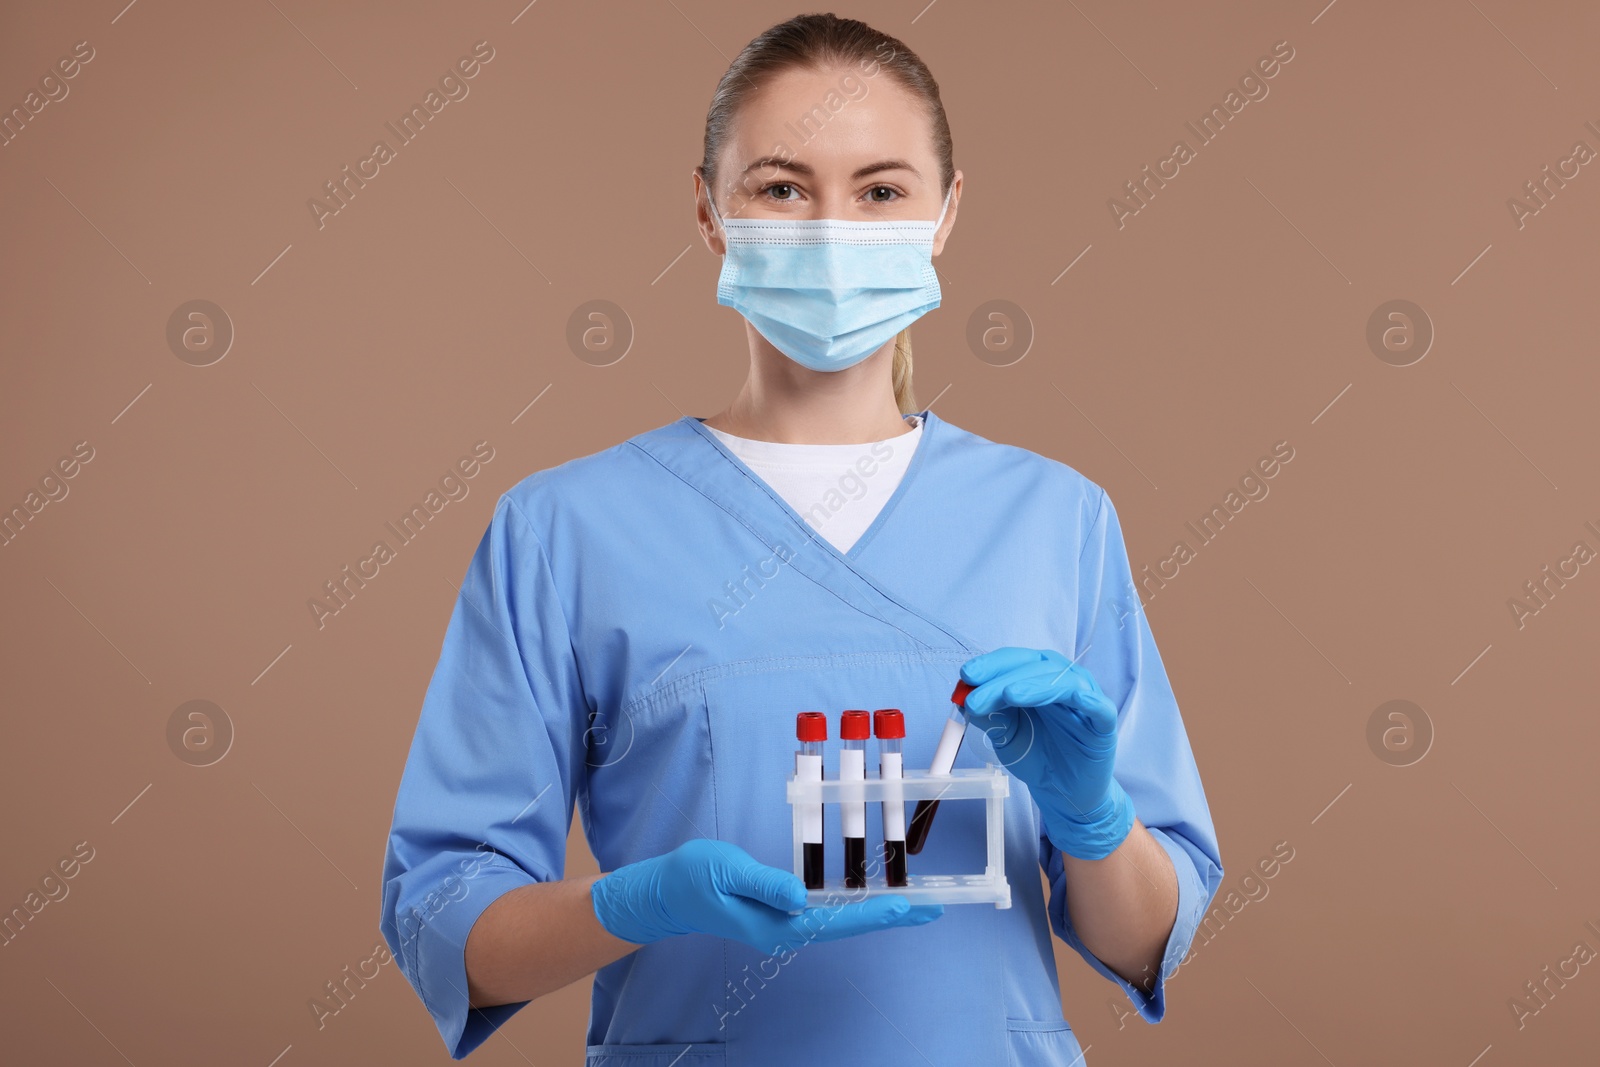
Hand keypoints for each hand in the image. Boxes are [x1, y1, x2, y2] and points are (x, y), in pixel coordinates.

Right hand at [591, 839, 941, 953]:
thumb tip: (800, 896)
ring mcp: (785, 926)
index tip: (907, 907)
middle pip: (849, 927)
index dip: (874, 914)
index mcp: (776, 926)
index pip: (836, 921)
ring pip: (842, 922)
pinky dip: (856, 908)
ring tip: (916, 907)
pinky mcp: (782, 916)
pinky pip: (828, 914)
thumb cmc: (693, 878)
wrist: (668, 893)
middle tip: (932, 910)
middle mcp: (786, 932)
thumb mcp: (727, 871)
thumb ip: (765, 883)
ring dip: (878, 914)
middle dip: (890, 918)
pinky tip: (874, 902)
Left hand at [960, 647, 1134, 859]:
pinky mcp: (1104, 724)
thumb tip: (968, 698)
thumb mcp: (1004, 735)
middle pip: (1036, 667)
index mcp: (1037, 679)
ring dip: (1034, 685)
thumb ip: (990, 715)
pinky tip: (1075, 697)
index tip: (966, 675)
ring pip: (1064, 682)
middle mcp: (1063, 682)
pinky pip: (1099, 707)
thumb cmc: (1036, 756)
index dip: (991, 665)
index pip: (1015, 661)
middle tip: (976, 698)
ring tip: (1009, 695)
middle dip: (1003, 678)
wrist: (1063, 792)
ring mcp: (1086, 701)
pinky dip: (1088, 700)